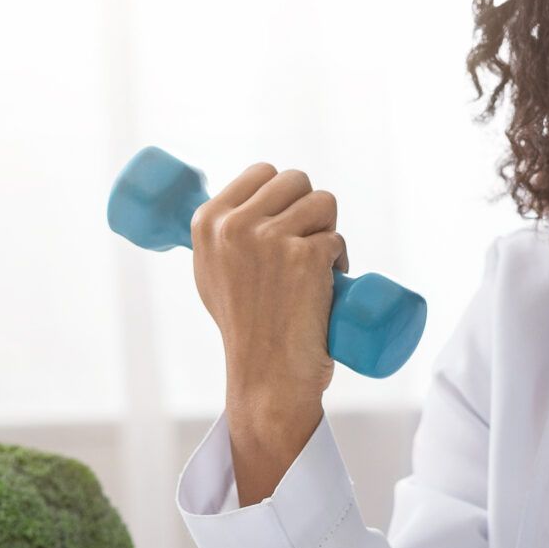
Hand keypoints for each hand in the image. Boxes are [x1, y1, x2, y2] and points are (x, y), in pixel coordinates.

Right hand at [189, 163, 347, 505]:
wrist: (267, 376)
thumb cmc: (244, 328)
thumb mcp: (212, 273)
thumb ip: (220, 237)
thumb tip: (237, 205)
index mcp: (207, 222)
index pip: (261, 171)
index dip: (282, 192)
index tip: (287, 219)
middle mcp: (234, 226)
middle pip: (296, 180)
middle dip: (309, 208)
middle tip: (306, 247)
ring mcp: (270, 239)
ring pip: (323, 203)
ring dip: (328, 231)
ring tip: (318, 269)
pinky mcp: (305, 256)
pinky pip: (337, 238)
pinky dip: (341, 259)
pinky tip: (329, 287)